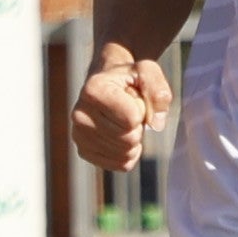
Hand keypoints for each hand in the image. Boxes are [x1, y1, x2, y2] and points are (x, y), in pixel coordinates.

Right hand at [67, 39, 173, 176]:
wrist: (107, 82)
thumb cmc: (129, 76)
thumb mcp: (147, 71)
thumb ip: (158, 90)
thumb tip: (156, 124)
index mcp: (93, 90)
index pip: (132, 118)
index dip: (142, 109)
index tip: (133, 97)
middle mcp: (80, 114)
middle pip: (129, 139)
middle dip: (138, 126)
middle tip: (130, 111)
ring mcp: (79, 135)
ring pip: (125, 154)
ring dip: (135, 140)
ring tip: (124, 121)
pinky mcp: (84, 152)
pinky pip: (121, 164)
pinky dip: (129, 153)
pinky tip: (121, 135)